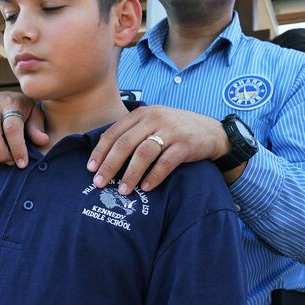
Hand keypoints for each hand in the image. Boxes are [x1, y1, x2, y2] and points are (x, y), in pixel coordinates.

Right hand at [0, 91, 48, 167]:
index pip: (11, 128)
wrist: (7, 102)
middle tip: (10, 161)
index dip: (17, 148)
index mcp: (10, 103)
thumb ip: (37, 128)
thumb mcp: (35, 116)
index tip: (23, 163)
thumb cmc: (24, 113)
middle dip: (1, 154)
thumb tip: (42, 141)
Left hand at [87, 106, 231, 194]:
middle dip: (109, 165)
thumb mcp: (154, 124)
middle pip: (125, 144)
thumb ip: (132, 133)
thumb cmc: (176, 131)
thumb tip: (104, 152)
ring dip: (130, 174)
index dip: (100, 152)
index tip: (90, 169)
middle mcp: (155, 119)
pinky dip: (154, 176)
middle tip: (99, 183)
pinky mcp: (186, 144)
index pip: (114, 133)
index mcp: (142, 114)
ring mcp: (171, 131)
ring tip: (122, 190)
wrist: (213, 132)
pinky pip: (165, 162)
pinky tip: (146, 188)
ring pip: (143, 153)